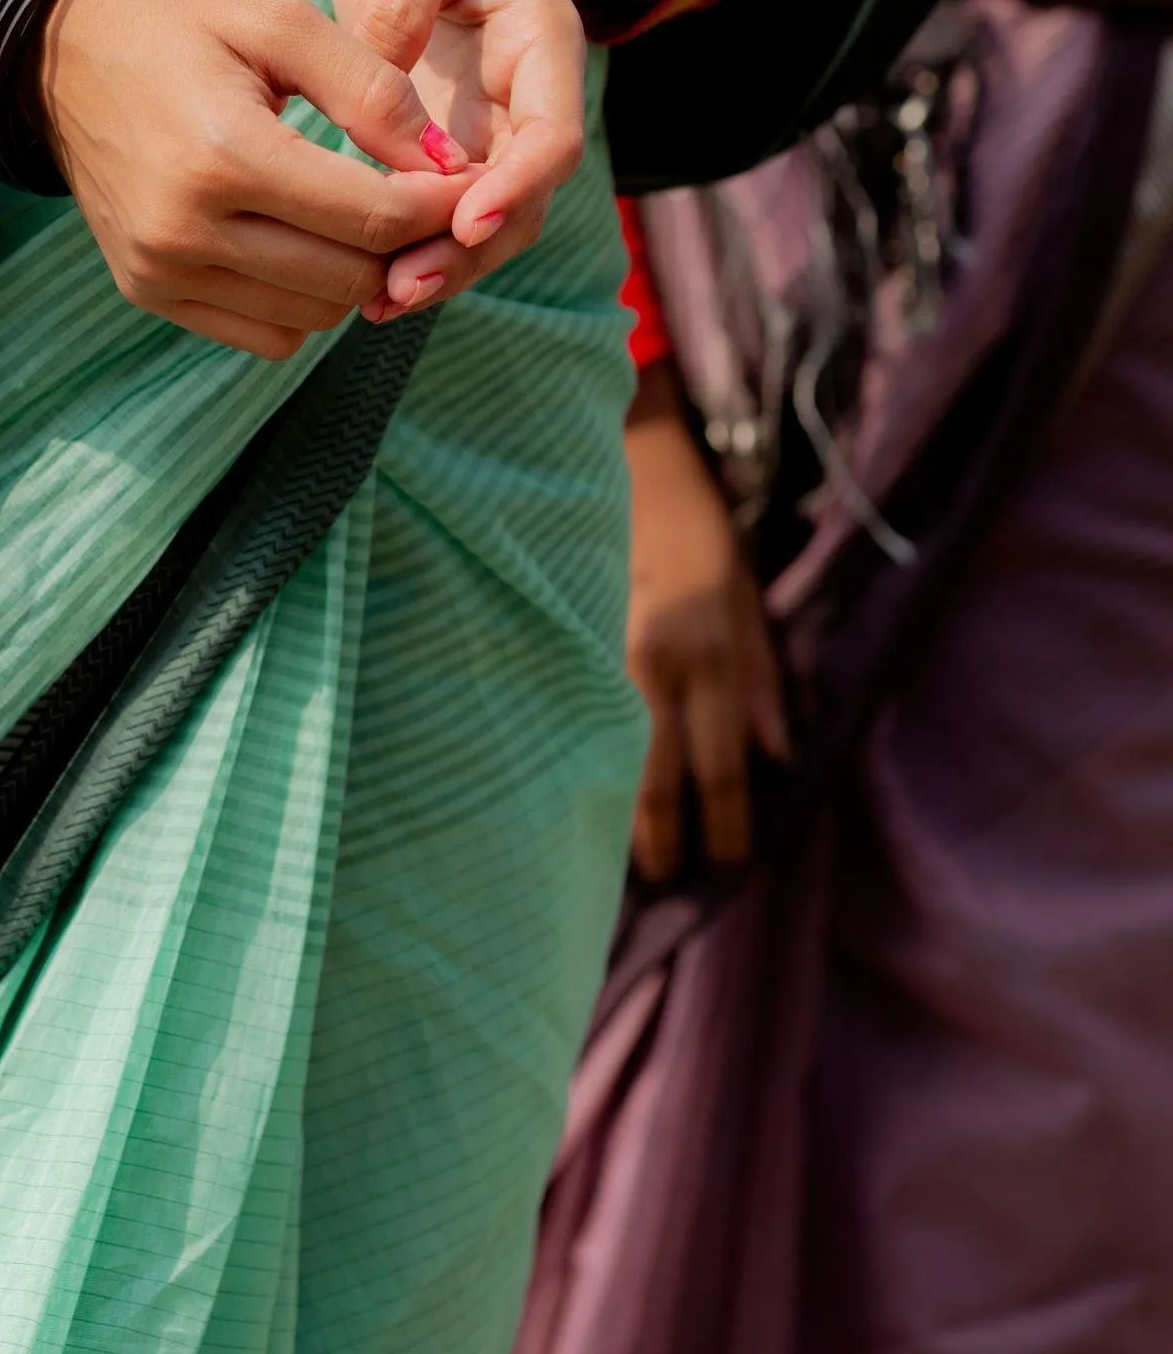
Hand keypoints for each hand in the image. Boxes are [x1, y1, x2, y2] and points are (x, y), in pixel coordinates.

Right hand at [39, 0, 471, 359]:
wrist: (55, 44)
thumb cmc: (172, 14)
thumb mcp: (277, 17)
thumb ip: (368, 86)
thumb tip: (440, 162)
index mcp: (222, 154)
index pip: (372, 218)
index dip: (440, 205)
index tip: (466, 177)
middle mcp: (184, 229)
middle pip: (350, 279)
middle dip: (409, 243)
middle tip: (426, 198)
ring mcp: (160, 269)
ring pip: (314, 317)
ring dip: (357, 275)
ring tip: (365, 215)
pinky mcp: (148, 290)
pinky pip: (264, 335)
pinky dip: (303, 301)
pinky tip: (304, 242)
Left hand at [332, 0, 585, 315]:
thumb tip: (384, 70)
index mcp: (540, 44)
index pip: (551, 134)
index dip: (517, 185)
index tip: (465, 220)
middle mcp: (523, 102)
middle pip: (520, 201)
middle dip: (466, 252)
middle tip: (399, 285)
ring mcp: (484, 131)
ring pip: (480, 224)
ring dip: (435, 266)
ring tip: (374, 302)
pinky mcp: (439, 148)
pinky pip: (435, 214)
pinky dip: (404, 248)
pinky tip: (355, 280)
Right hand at [625, 367, 788, 880]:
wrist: (632, 471)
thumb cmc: (704, 537)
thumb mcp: (750, 601)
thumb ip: (766, 681)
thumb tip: (782, 759)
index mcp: (709, 655)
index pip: (720, 764)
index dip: (725, 822)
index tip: (728, 863)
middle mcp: (655, 665)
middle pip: (657, 777)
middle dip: (663, 839)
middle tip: (670, 881)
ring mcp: (604, 657)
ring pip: (610, 755)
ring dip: (620, 812)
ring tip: (627, 862)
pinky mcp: (572, 645)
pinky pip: (583, 722)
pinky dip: (591, 762)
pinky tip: (591, 791)